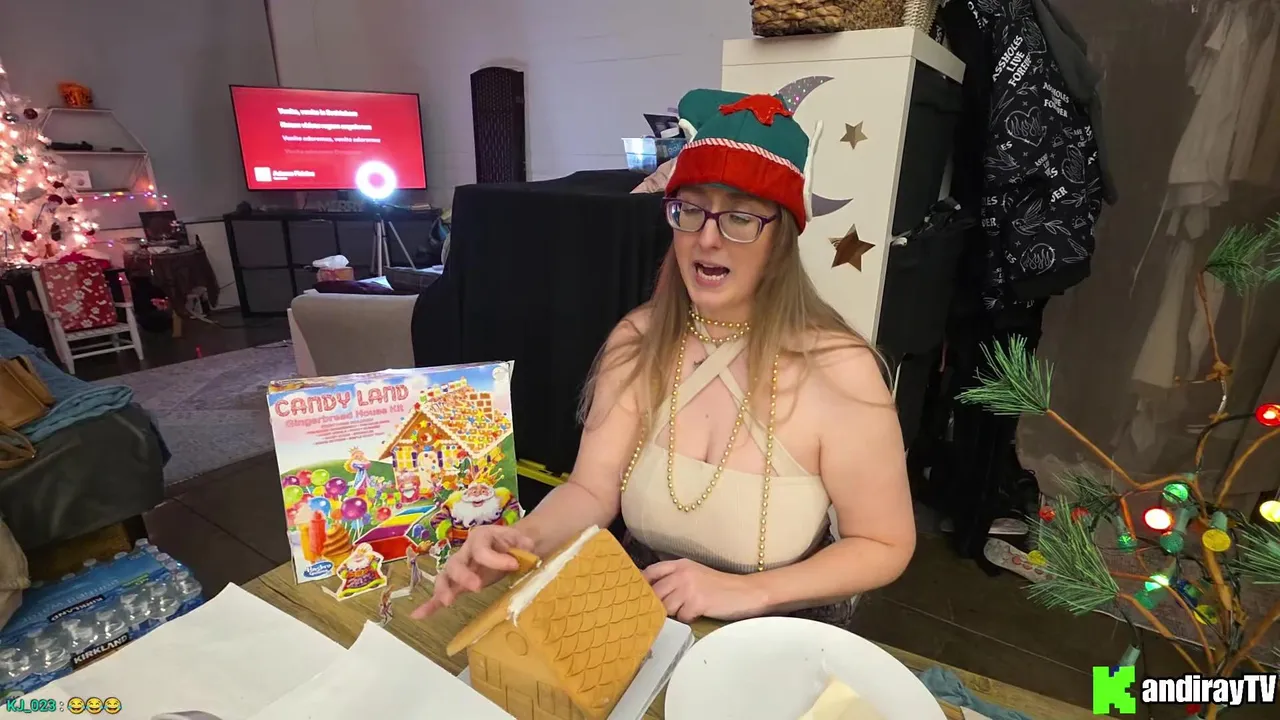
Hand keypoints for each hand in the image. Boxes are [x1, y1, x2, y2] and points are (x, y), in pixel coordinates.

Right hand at [410, 525, 533, 618]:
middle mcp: (465, 552)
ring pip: (444, 577)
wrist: (510, 545)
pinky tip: (418, 615)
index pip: (481, 550)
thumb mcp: (520, 538)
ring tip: (448, 602)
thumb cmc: (513, 542)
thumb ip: (522, 541)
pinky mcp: (458, 583)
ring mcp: (459, 568)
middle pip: (456, 563)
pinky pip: (441, 592)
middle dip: (463, 575)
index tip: (514, 565)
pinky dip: (429, 604)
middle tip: (477, 587)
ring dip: (443, 590)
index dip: (496, 558)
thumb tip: (527, 546)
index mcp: (480, 538)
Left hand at [642, 558, 767, 622]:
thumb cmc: (719, 586)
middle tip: (662, 612)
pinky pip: (681, 617)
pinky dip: (688, 619)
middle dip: (657, 605)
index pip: (650, 572)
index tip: (636, 596)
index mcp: (680, 564)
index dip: (641, 585)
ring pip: (665, 607)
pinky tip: (698, 614)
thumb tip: (650, 592)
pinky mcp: (697, 602)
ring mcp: (689, 587)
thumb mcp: (694, 575)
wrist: (746, 591)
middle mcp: (682, 573)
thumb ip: (674, 578)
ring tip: (687, 610)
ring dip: (674, 613)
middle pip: (654, 593)